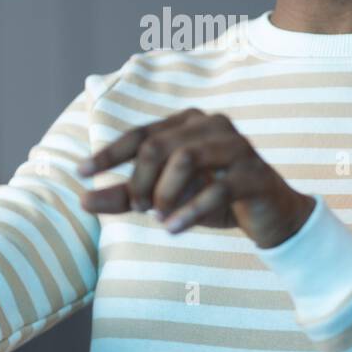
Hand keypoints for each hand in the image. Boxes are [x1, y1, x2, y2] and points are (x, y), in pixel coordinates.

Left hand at [76, 108, 315, 248]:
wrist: (271, 217)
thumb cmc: (214, 200)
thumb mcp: (166, 199)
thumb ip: (126, 197)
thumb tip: (82, 200)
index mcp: (189, 122)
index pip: (140, 134)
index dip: (108, 153)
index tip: (79, 173)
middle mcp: (212, 125)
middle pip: (157, 146)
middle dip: (139, 181)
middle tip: (137, 209)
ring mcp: (236, 146)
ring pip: (184, 160)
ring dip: (163, 194)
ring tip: (158, 218)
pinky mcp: (253, 173)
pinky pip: (215, 189)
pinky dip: (188, 211)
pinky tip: (172, 229)